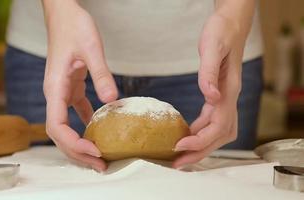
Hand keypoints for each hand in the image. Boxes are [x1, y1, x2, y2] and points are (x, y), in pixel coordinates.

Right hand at [42, 0, 117, 171]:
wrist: (64, 15)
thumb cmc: (73, 26)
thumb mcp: (91, 48)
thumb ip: (101, 74)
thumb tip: (111, 100)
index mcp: (54, 88)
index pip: (56, 126)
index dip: (73, 143)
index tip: (94, 150)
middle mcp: (55, 94)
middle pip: (60, 134)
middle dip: (78, 152)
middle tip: (101, 163)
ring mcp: (61, 92)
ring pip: (67, 127)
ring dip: (82, 143)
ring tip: (101, 155)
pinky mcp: (71, 88)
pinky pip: (77, 112)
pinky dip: (87, 124)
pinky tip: (101, 130)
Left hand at [173, 8, 252, 167]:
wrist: (230, 26)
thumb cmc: (221, 34)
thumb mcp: (212, 47)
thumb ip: (209, 72)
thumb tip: (209, 96)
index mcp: (229, 90)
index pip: (218, 124)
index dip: (200, 139)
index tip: (180, 145)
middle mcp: (230, 98)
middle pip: (220, 135)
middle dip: (200, 152)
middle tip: (178, 163)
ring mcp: (226, 99)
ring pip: (219, 132)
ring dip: (202, 146)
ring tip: (181, 155)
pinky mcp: (220, 97)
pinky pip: (213, 122)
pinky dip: (201, 133)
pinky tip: (187, 134)